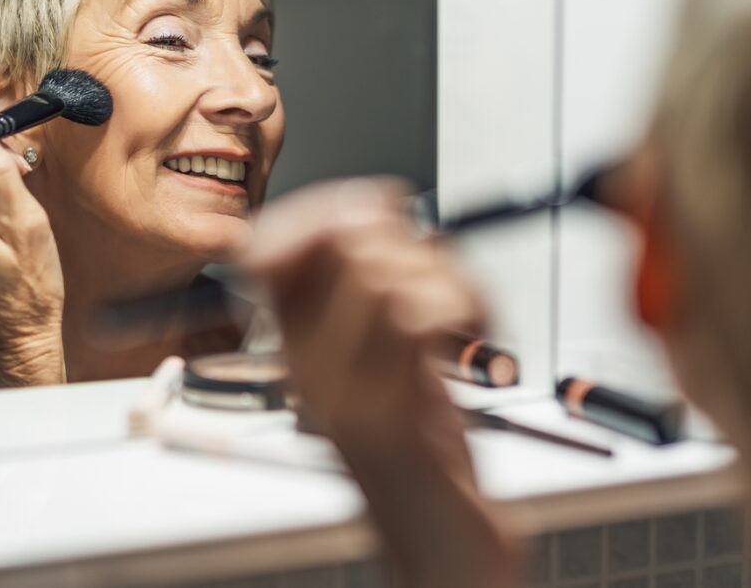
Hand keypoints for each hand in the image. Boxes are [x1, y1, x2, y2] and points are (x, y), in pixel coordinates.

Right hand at [242, 179, 516, 587]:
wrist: (444, 546)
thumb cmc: (426, 447)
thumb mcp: (393, 352)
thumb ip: (379, 281)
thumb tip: (374, 203)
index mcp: (296, 349)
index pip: (267, 247)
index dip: (325, 210)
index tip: (377, 211)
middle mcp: (306, 370)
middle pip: (341, 245)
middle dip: (412, 242)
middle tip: (441, 280)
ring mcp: (342, 397)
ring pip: (387, 280)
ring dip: (451, 283)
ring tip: (470, 320)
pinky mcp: (388, 421)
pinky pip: (416, 323)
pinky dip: (472, 309)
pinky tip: (483, 337)